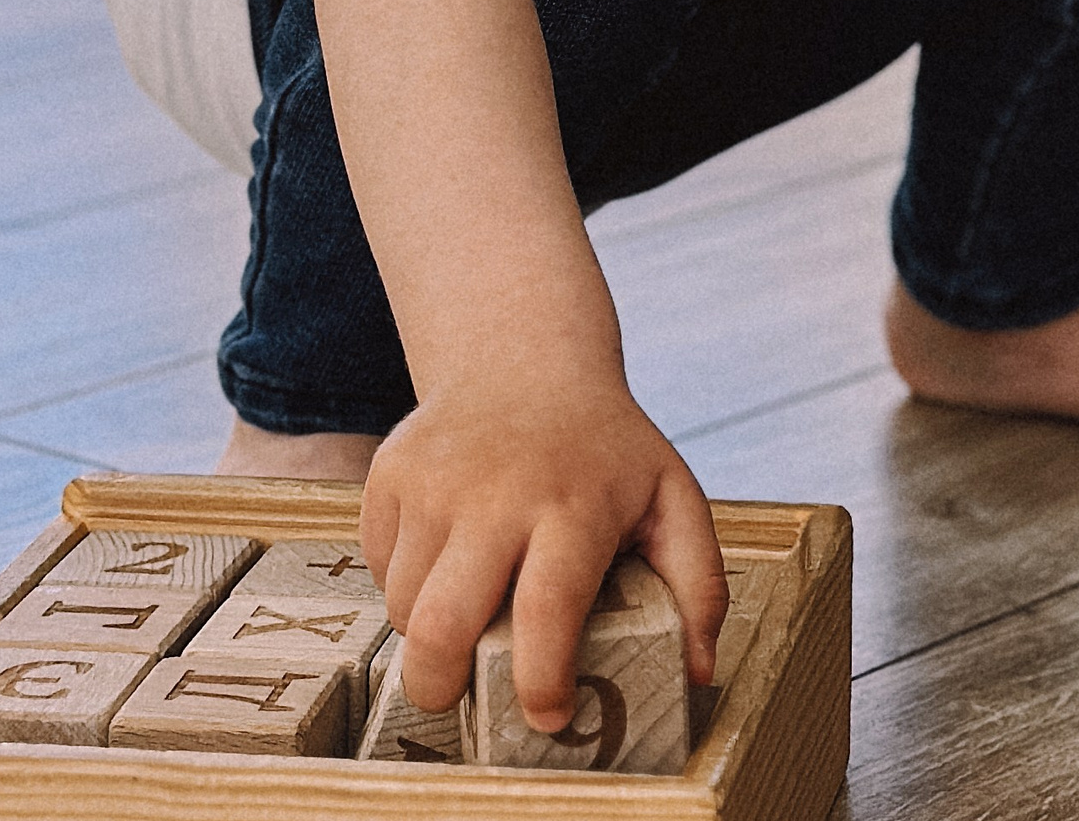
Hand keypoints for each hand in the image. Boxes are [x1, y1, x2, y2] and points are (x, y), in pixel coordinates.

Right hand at [360, 364, 727, 729]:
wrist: (524, 361)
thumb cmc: (604, 448)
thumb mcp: (669, 496)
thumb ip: (698, 581)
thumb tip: (699, 669)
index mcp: (573, 504)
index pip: (546, 609)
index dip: (541, 679)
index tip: (548, 718)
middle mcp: (495, 494)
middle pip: (441, 624)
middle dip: (440, 686)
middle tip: (460, 697)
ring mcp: (433, 481)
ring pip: (403, 606)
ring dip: (426, 633)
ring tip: (466, 613)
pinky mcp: (390, 473)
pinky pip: (379, 566)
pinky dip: (403, 584)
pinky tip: (444, 559)